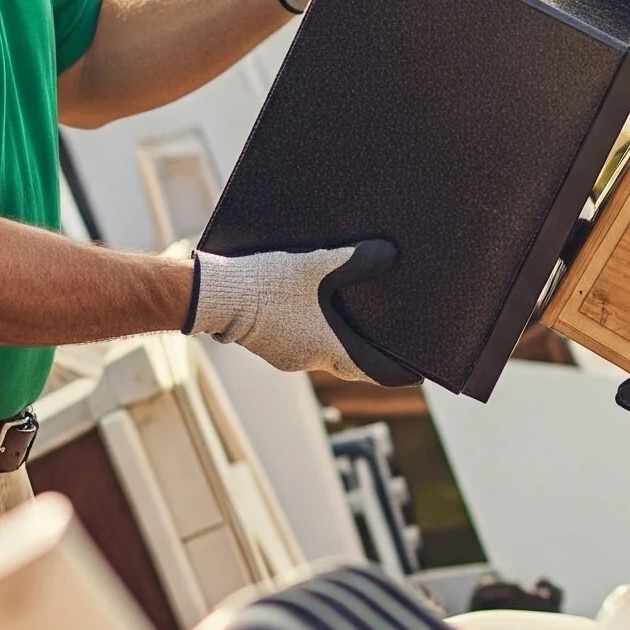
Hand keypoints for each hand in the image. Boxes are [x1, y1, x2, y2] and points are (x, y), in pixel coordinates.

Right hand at [187, 239, 417, 383]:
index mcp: (328, 349)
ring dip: (339, 335)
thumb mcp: (317, 264)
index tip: (418, 374)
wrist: (212, 294)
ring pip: (324, 348)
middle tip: (390, 335)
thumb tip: (390, 255)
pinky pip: (301, 339)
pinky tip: (314, 305)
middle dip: (370, 347)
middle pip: (351, 359)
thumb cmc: (266, 283)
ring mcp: (286, 355)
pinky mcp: (269, 343)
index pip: (374, 370)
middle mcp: (309, 359)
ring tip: (353, 314)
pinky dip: (314, 327)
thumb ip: (356, 260)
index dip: (399, 372)